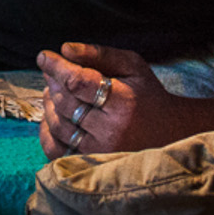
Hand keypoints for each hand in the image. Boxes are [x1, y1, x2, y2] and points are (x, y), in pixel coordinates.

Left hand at [37, 43, 196, 158]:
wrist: (170, 134)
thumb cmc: (147, 94)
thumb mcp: (132, 66)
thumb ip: (99, 54)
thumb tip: (64, 49)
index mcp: (123, 102)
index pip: (78, 82)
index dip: (57, 67)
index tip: (44, 56)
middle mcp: (111, 130)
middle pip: (65, 102)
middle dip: (53, 82)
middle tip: (51, 72)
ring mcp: (100, 152)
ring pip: (58, 125)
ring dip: (49, 104)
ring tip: (54, 91)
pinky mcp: (91, 165)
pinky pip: (55, 149)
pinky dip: (47, 130)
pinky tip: (53, 115)